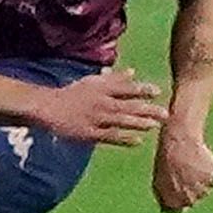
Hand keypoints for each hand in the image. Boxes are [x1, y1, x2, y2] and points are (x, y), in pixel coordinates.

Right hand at [36, 68, 167, 147]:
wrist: (48, 108)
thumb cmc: (72, 94)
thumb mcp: (92, 82)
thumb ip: (114, 78)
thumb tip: (133, 72)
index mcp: (101, 88)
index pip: (124, 87)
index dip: (141, 89)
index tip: (158, 91)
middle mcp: (100, 102)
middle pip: (127, 105)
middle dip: (147, 109)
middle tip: (165, 113)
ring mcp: (95, 118)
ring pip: (120, 120)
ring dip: (139, 123)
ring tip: (154, 125)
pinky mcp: (89, 133)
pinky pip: (109, 136)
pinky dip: (124, 138)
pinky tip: (137, 141)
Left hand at [152, 126, 212, 212]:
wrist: (178, 144)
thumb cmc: (166, 161)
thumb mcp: (158, 181)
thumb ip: (163, 198)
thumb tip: (167, 210)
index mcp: (173, 202)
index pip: (180, 209)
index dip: (179, 196)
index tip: (177, 184)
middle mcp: (189, 199)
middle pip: (195, 199)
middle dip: (191, 188)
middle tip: (184, 171)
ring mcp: (202, 190)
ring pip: (206, 189)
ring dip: (201, 179)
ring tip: (191, 165)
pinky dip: (211, 171)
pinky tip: (201, 162)